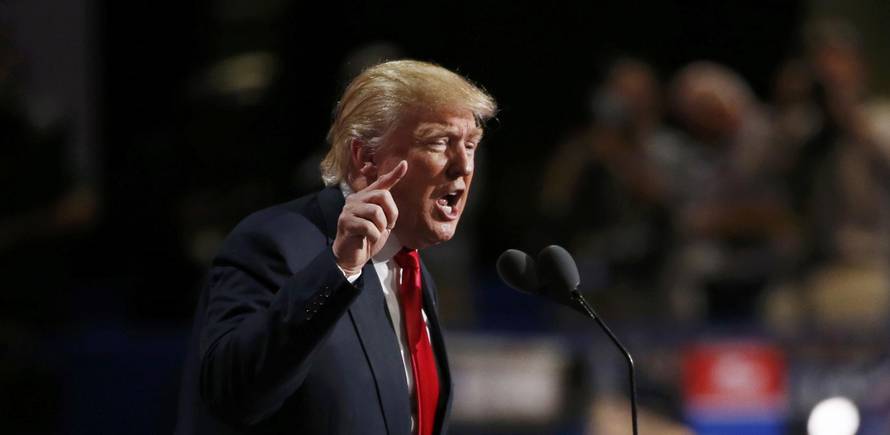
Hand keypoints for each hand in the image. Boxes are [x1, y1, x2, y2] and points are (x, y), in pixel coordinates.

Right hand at [333, 161, 406, 275]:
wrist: (351, 257)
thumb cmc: (367, 239)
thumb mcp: (381, 222)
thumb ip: (385, 209)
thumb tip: (390, 195)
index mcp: (365, 197)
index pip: (381, 183)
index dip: (394, 174)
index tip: (405, 164)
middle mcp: (355, 199)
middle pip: (382, 195)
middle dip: (391, 213)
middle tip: (387, 226)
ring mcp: (348, 210)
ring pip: (376, 212)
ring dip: (381, 227)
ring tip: (375, 233)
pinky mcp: (345, 222)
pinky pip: (368, 226)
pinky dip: (373, 235)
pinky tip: (368, 239)